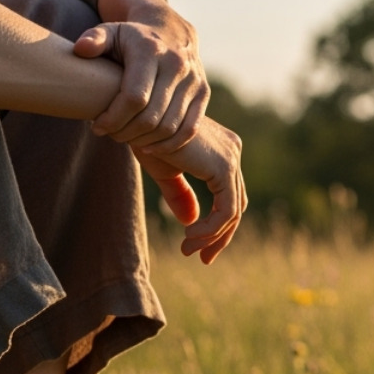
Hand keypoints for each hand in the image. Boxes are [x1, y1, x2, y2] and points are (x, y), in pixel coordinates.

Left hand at [74, 0, 208, 154]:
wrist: (171, 31)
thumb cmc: (131, 38)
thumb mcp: (110, 32)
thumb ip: (93, 39)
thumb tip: (82, 49)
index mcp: (151, 51)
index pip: (134, 97)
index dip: (114, 118)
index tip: (97, 126)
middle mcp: (176, 65)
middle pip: (150, 117)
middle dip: (125, 133)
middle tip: (110, 134)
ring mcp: (193, 80)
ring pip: (169, 127)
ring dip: (144, 141)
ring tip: (126, 138)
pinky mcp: (203, 93)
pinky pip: (188, 129)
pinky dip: (168, 145)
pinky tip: (148, 146)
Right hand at [132, 117, 245, 263]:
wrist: (137, 116)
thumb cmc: (144, 135)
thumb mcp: (164, 170)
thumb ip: (180, 194)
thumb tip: (192, 221)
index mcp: (220, 149)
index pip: (228, 194)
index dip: (216, 224)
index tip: (194, 245)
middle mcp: (232, 150)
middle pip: (236, 204)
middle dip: (219, 236)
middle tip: (202, 258)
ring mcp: (231, 157)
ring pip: (233, 210)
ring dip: (212, 236)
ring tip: (189, 249)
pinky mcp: (224, 167)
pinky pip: (226, 209)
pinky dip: (211, 228)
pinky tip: (190, 237)